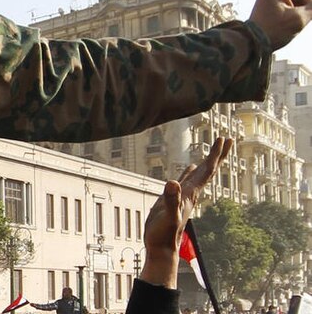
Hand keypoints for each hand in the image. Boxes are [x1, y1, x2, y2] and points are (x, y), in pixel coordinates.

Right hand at [139, 136, 231, 287]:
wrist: (161, 249)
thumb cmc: (164, 234)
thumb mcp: (167, 216)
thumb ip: (171, 200)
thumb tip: (172, 183)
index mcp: (191, 193)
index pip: (207, 170)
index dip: (215, 154)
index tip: (223, 139)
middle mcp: (191, 193)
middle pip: (208, 170)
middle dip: (217, 154)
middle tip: (225, 138)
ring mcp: (183, 196)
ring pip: (199, 174)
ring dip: (206, 162)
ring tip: (213, 151)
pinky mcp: (174, 198)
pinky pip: (186, 180)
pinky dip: (190, 171)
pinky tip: (191, 167)